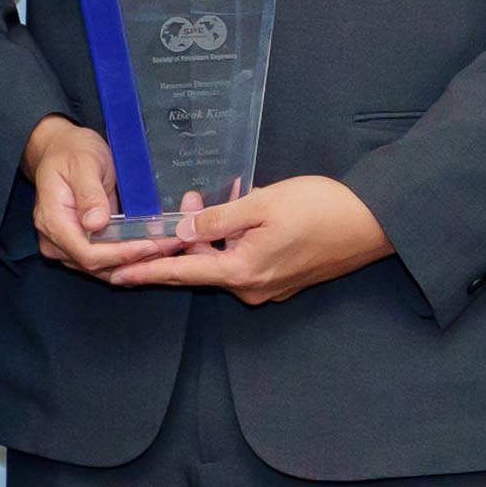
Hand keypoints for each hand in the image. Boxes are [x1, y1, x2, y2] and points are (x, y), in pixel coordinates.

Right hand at [24, 116, 192, 276]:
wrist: (60, 150)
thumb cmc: (71, 152)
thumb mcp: (84, 164)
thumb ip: (89, 194)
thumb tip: (95, 223)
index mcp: (53, 221)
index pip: (87, 254)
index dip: (120, 255)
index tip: (149, 245)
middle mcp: (55, 241)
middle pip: (97, 266)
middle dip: (134, 260)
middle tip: (169, 246)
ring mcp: (65, 247)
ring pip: (104, 268)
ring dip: (136, 261)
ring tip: (166, 246)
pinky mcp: (80, 245)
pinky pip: (105, 260)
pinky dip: (129, 257)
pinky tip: (152, 246)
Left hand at [106, 175, 395, 303]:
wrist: (373, 224)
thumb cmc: (320, 209)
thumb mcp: (260, 204)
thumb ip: (217, 219)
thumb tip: (180, 231)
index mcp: (241, 272)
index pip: (180, 273)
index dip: (144, 271)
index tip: (113, 274)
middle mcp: (252, 288)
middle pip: (202, 265)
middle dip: (186, 236)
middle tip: (187, 199)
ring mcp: (269, 287)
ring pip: (224, 260)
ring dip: (213, 234)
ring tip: (217, 198)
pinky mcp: (283, 280)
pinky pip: (245, 260)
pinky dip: (235, 239)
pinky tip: (242, 210)